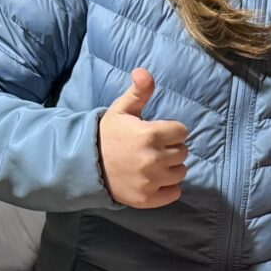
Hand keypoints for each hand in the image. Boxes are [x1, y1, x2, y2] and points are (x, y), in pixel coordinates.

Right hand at [98, 67, 187, 208]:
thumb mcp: (121, 109)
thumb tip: (143, 71)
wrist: (87, 164)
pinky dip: (168, 188)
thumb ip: (138, 91)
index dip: (171, 131)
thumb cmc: (107, 134)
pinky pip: (174, 193)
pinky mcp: (148, 199)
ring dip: (171, 168)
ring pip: (181, 172)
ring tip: (154, 164)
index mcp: (150, 135)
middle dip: (171, 148)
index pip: (182, 132)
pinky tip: (154, 180)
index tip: (157, 133)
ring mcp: (151, 181)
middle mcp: (153, 159)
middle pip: (183, 152)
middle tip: (153, 149)